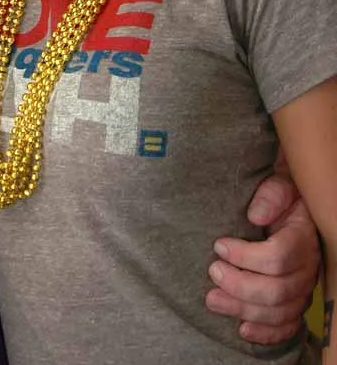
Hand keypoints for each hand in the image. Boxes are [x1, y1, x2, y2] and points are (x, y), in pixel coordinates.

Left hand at [205, 173, 319, 343]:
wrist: (287, 209)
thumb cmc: (276, 198)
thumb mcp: (276, 185)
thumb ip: (269, 195)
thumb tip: (255, 215)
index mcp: (302, 237)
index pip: (278, 256)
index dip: (245, 255)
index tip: (218, 245)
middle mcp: (307, 268)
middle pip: (277, 290)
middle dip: (240, 285)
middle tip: (212, 272)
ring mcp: (303, 290)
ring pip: (279, 312)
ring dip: (244, 309)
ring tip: (212, 300)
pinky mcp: (295, 304)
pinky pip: (286, 327)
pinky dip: (265, 333)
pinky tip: (242, 329)